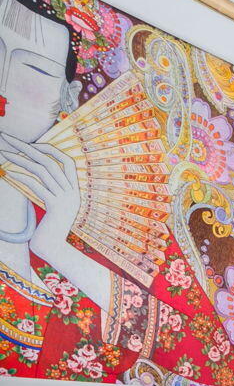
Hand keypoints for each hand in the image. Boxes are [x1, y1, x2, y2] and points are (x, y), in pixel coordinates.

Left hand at [0, 133, 80, 259]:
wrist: (55, 247)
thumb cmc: (51, 227)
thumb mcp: (55, 205)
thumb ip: (51, 189)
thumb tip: (35, 170)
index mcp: (75, 190)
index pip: (67, 161)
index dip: (50, 149)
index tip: (31, 144)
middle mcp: (72, 192)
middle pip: (51, 161)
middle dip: (27, 147)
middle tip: (8, 138)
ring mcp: (66, 199)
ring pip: (43, 171)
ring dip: (20, 160)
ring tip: (3, 153)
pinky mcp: (55, 207)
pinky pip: (37, 186)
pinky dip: (22, 177)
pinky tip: (9, 173)